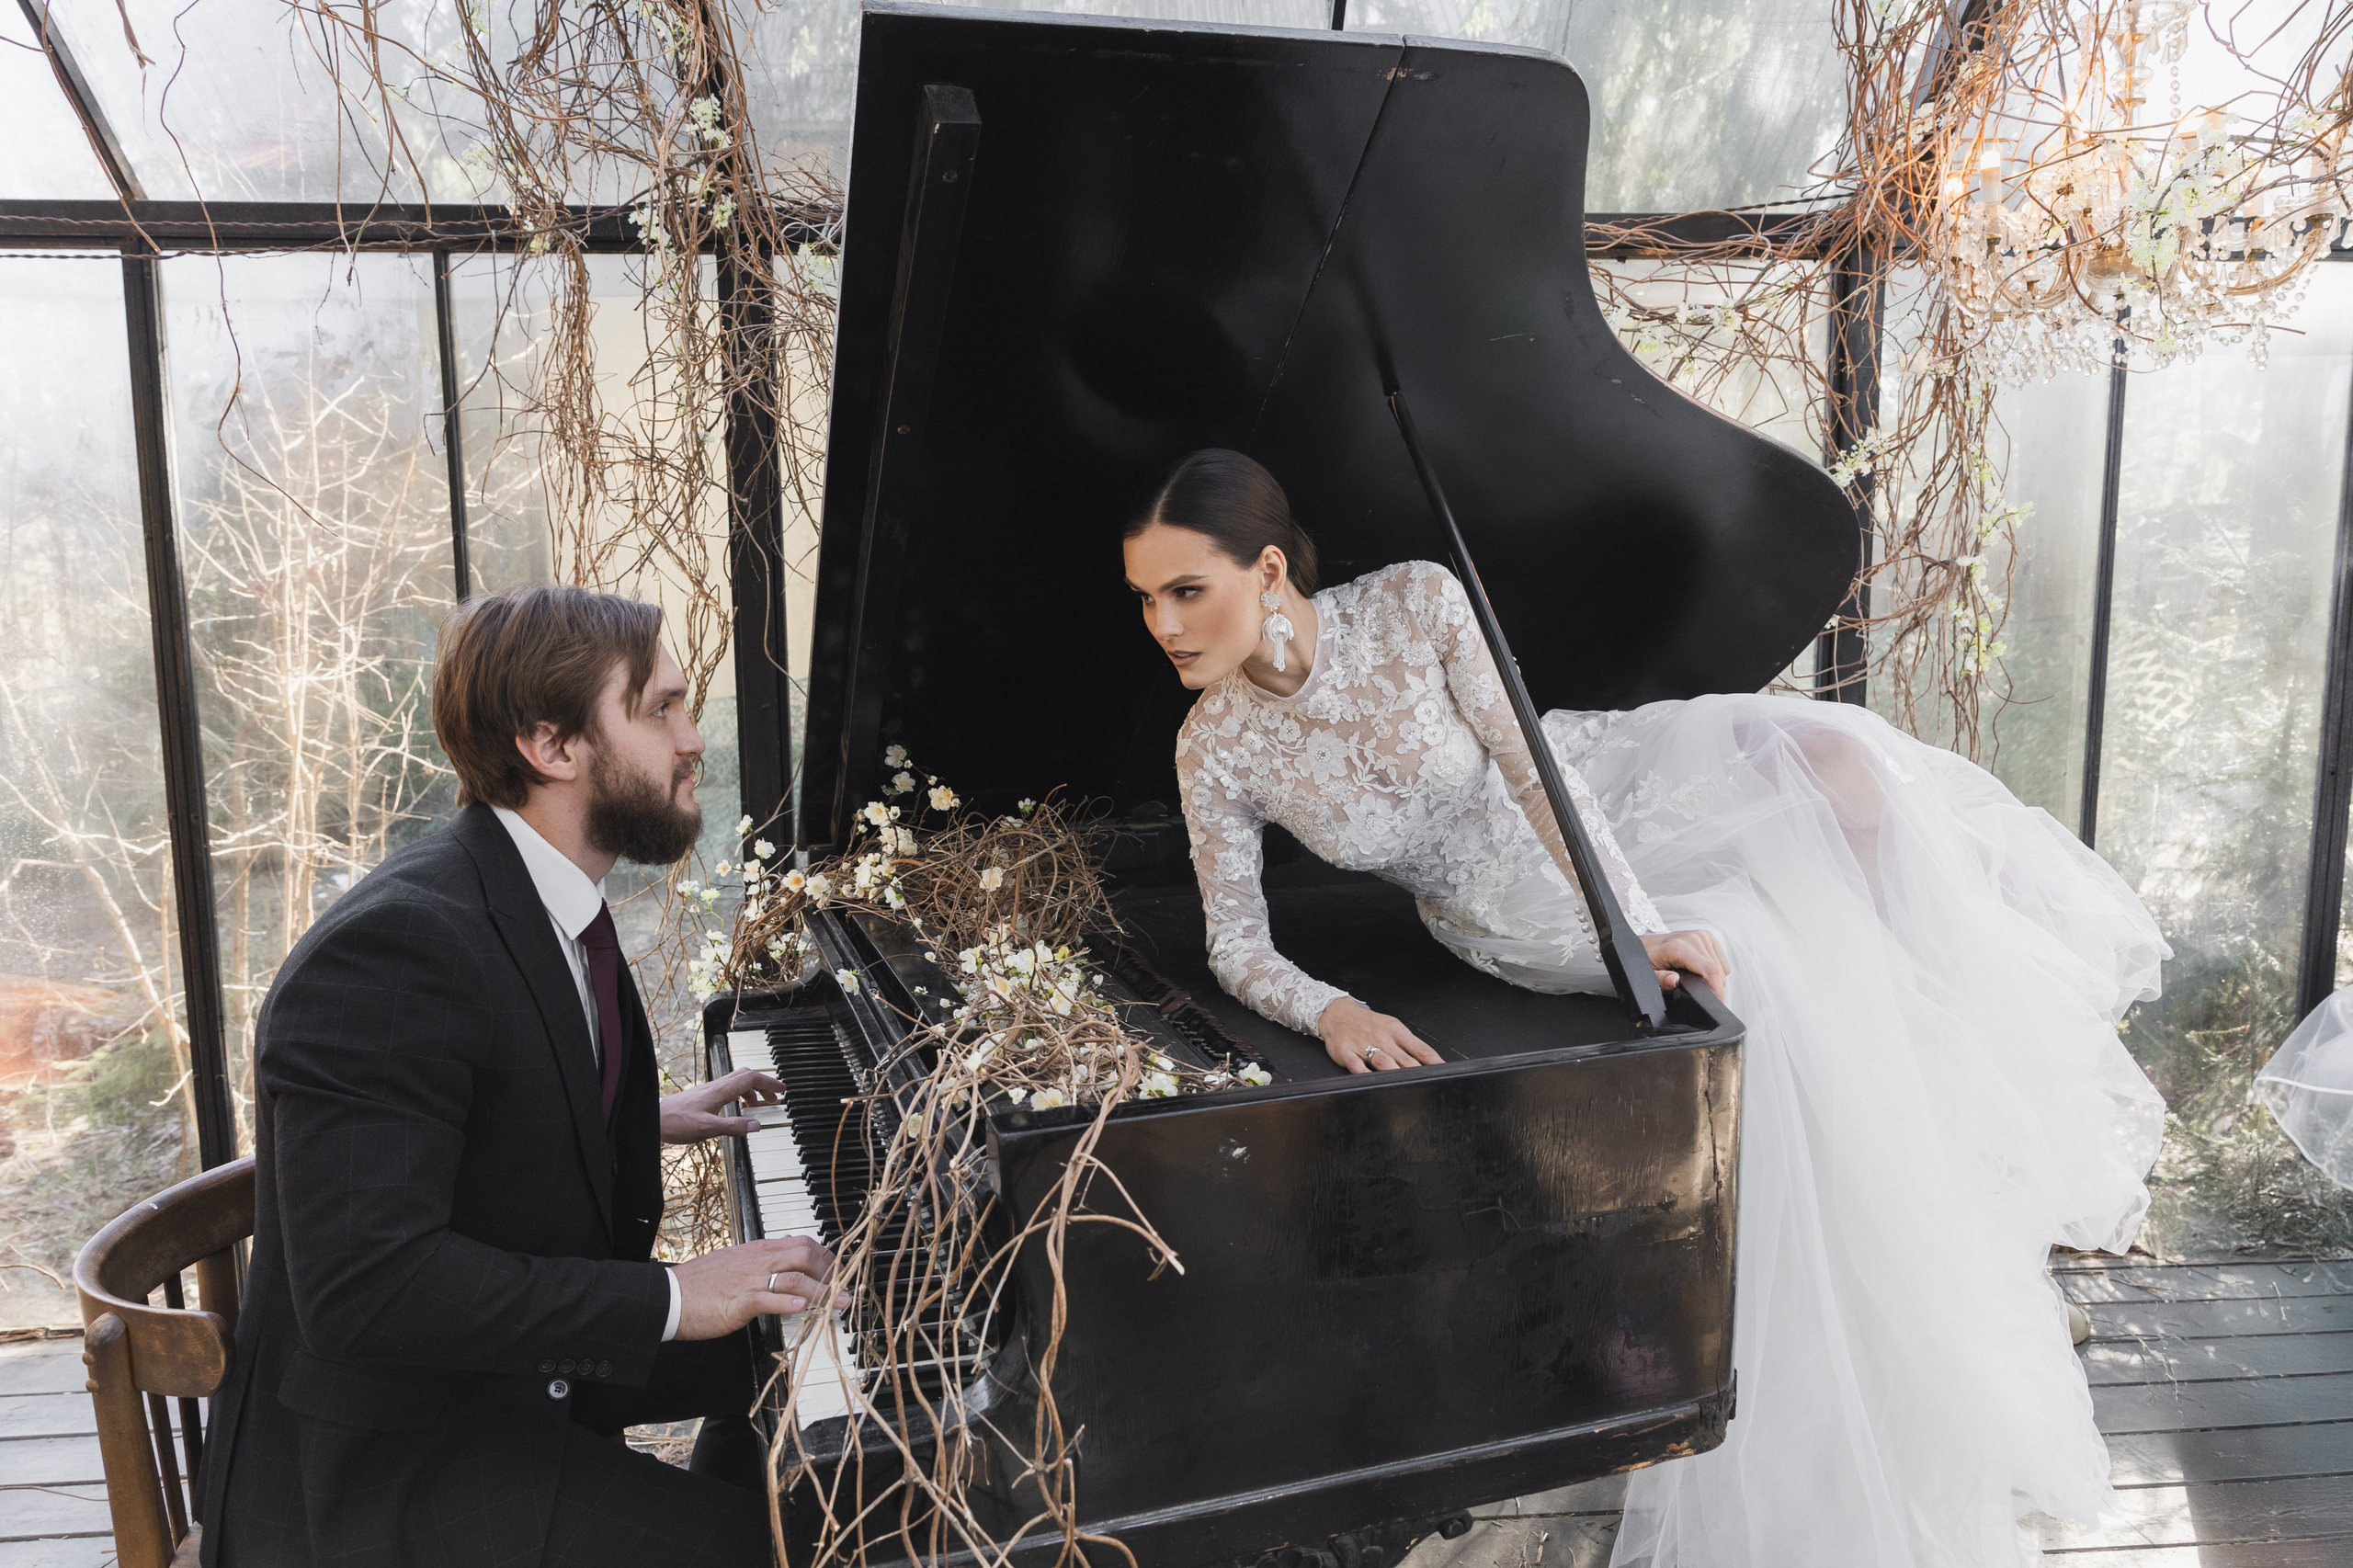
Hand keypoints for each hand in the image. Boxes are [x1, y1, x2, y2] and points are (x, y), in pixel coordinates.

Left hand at [660, 1067, 786, 1144]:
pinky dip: (739, 1096)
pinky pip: (727, 1090)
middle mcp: (716, 1087)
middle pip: (746, 1076)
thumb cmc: (676, 1122)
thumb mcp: (708, 1128)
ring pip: (736, 1082)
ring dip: (751, 1091)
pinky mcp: (703, 1097)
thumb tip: (757, 1125)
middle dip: (763, 1084)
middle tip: (775, 1097)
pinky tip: (736, 1109)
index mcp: (720, 1091)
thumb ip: (734, 1126)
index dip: (769, 1083)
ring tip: (758, 1106)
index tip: (782, 1089)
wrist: (653, 1120)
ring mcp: (709, 1090)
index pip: (751, 1078)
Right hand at [671, 1235, 844, 1340]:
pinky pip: (769, 1298)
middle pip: (805, 1255)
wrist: (669, 1296)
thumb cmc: (698, 1284)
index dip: (825, 1256)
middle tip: (844, 1287)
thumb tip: (780, 1263)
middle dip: (831, 1271)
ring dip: (823, 1291)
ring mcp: (749, 1280)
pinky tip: (803, 1308)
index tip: (837, 1270)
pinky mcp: (739, 1302)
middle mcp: (757, 1261)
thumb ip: (757, 1262)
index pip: (800, 1243)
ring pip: (795, 1278)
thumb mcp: (733, 1263)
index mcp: (757, 1250)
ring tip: (839, 1303)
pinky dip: (789, 1303)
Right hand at [1316, 997, 1444, 1074]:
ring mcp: (1363, 1045)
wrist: (1338, 1013)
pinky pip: (1357, 1066)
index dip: (1434, 1062)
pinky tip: (1372, 1081)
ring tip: (1405, 1085)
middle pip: (1405, 1059)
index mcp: (1396, 1031)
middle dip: (1417, 1073)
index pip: (1420, 1049)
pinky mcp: (1347, 1052)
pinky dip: (1365, 1075)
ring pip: (1383, 1062)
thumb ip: (1410, 1045)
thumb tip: (1431, 1062)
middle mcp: (1382, 1038)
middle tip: (1428, 1084)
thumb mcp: (1392, 1027)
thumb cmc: (1368, 1023)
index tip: (1444, 1073)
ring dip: (1395, 1073)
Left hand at [1641, 929, 1731, 999]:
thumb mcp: (1648, 973)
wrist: (1646, 944)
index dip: (1716, 989)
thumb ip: (1660, 979)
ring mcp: (1701, 936)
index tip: (1717, 1003)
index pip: (1709, 970)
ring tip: (1694, 979)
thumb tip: (1673, 980)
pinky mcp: (1707, 936)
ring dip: (1714, 978)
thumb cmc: (1647, 959)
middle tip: (1696, 992)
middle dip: (1713, 987)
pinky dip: (1716, 969)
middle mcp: (1693, 938)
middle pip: (1718, 971)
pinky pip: (1722, 961)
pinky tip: (1699, 970)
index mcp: (1679, 947)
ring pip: (1722, 967)